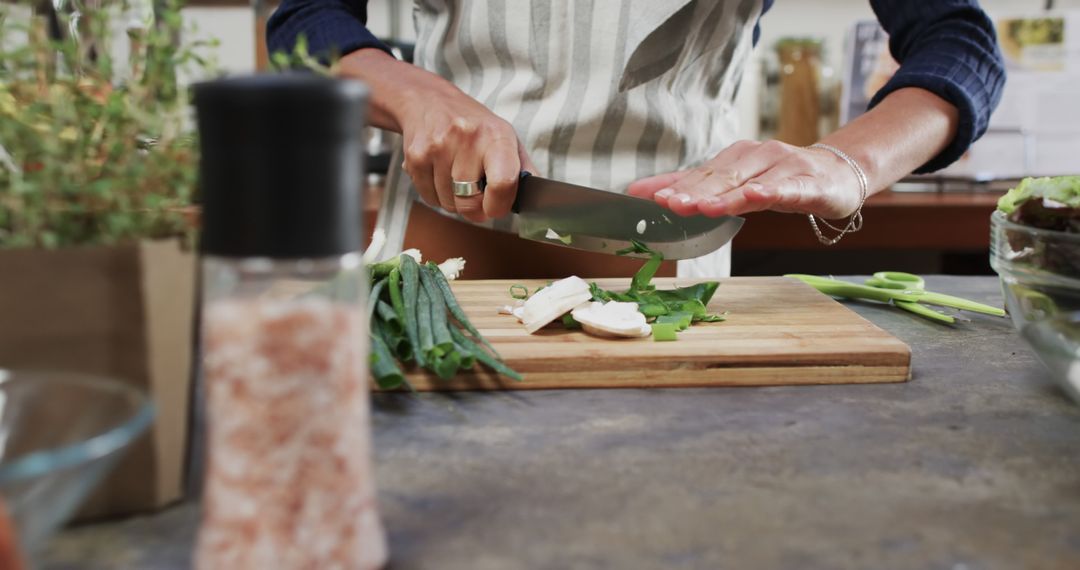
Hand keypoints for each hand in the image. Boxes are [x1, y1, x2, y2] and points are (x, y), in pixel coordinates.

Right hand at [340, 48, 534, 221]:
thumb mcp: (505, 137)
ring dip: (454, 201)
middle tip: (476, 197)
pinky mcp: (416, 157)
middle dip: (474, 208)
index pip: (503, 183)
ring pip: (448, 203)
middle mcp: (467, 138)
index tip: (496, 208)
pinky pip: (428, 197)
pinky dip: (436, 195)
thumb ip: (524, 169)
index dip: (499, 205)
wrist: (429, 101)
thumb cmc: (474, 126)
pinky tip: (439, 175)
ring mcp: (438, 147)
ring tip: (456, 178)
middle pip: (470, 201)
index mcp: (496, 136)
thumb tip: (538, 198)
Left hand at [627, 140, 861, 218]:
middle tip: (669, 204)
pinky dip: (772, 191)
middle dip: (694, 191)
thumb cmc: (781, 180)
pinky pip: (788, 187)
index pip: (701, 174)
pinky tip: (756, 196)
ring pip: (751, 183)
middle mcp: (758, 157)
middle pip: (721, 178)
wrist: (837, 173)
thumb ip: (694, 187)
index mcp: (737, 157)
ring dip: (726, 195)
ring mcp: (784, 168)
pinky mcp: (810, 183)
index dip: (676, 185)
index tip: (648, 197)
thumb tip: (645, 192)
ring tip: (702, 207)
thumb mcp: (737, 183)